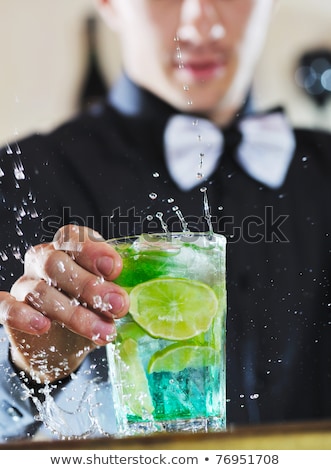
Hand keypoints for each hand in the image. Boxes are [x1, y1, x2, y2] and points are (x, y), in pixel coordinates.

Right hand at [0, 225, 129, 382]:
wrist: (61, 345)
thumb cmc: (89, 311)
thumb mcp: (106, 298)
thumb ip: (115, 290)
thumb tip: (132, 294)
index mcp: (69, 250)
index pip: (74, 237)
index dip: (93, 249)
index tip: (115, 268)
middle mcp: (43, 261)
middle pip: (58, 263)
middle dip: (90, 285)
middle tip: (118, 304)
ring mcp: (25, 284)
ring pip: (42, 292)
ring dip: (74, 313)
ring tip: (103, 331)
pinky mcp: (8, 309)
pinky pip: (5, 306)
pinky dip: (23, 315)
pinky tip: (42, 326)